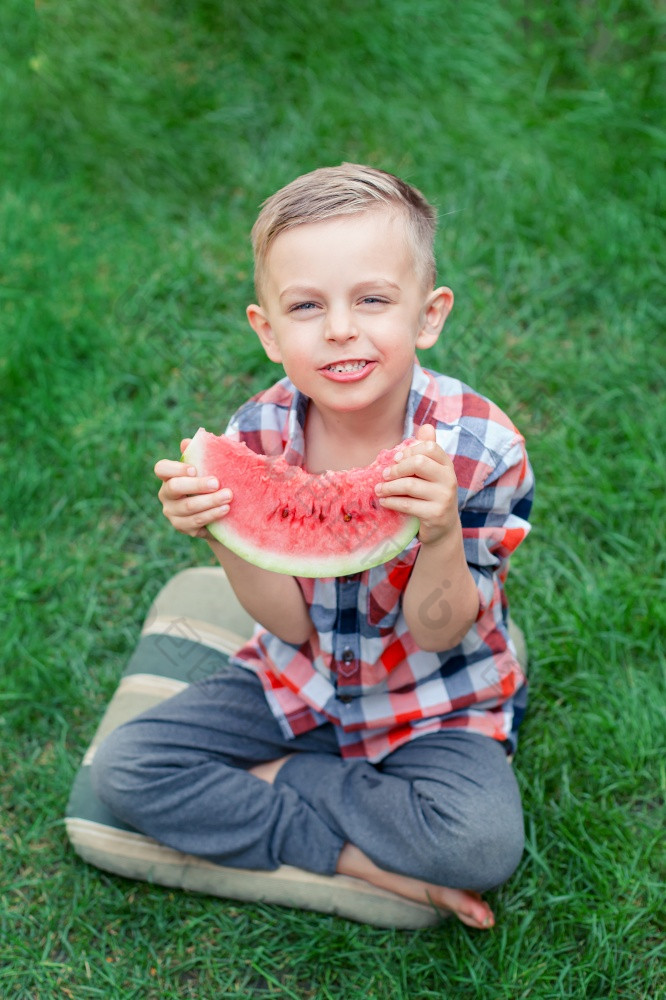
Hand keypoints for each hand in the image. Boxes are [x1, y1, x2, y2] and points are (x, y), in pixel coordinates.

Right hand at [154, 438, 232, 538]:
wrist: (221, 510)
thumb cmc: (211, 482)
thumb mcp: (209, 467)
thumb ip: (201, 453)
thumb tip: (188, 441)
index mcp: (169, 476)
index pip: (161, 468)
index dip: (175, 468)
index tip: (194, 469)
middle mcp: (166, 494)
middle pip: (175, 488)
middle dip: (197, 485)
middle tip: (217, 483)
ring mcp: (172, 513)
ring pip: (188, 508)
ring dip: (209, 502)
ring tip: (228, 497)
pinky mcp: (183, 528)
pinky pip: (196, 523)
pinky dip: (212, 516)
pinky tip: (225, 510)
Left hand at [374, 425, 459, 546]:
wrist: (442, 527)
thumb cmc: (431, 495)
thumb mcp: (431, 473)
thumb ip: (427, 451)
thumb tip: (426, 427)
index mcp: (447, 465)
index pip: (429, 447)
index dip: (409, 451)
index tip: (396, 459)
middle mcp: (449, 479)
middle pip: (419, 463)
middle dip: (396, 469)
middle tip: (384, 475)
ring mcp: (444, 497)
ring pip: (410, 485)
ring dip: (389, 487)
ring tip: (378, 489)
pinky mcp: (436, 514)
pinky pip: (407, 504)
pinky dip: (391, 502)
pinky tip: (384, 501)